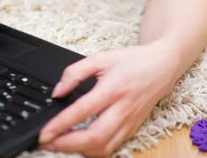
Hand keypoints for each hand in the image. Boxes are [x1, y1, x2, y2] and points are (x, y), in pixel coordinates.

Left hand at [39, 43, 177, 156]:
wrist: (161, 67)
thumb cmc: (132, 61)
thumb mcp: (101, 57)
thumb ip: (76, 72)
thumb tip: (58, 91)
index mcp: (114, 87)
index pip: (84, 110)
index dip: (61, 124)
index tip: (45, 132)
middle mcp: (123, 109)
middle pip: (94, 137)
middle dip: (67, 145)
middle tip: (46, 143)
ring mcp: (129, 123)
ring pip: (103, 148)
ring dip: (78, 151)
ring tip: (59, 144)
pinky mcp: (132, 131)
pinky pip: (111, 148)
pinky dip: (93, 151)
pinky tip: (79, 145)